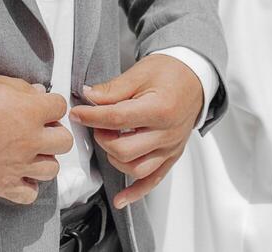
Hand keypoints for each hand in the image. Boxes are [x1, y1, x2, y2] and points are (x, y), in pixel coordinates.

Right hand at [0, 73, 73, 204]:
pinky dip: (27, 187)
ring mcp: (19, 165)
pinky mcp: (4, 185)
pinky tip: (19, 176)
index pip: (60, 106)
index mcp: (30, 111)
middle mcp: (30, 140)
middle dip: (54, 133)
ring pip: (51, 169)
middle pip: (64, 141)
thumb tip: (37, 93)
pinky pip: (29, 194)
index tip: (43, 107)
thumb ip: (20, 87)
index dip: (52, 105)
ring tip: (29, 154)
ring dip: (43, 160)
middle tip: (39, 131)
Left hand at [69, 54, 203, 208]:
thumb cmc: (171, 73)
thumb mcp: (140, 72)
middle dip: (102, 137)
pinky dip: (136, 192)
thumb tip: (88, 97)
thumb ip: (113, 89)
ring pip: (136, 168)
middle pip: (124, 148)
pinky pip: (153, 180)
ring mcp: (170, 147)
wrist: (194, 78)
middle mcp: (167, 132)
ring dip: (114, 157)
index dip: (91, 117)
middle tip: (96, 123)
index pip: (117, 119)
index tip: (77, 113)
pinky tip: (121, 199)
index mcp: (160, 108)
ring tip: (109, 140)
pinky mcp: (171, 156)